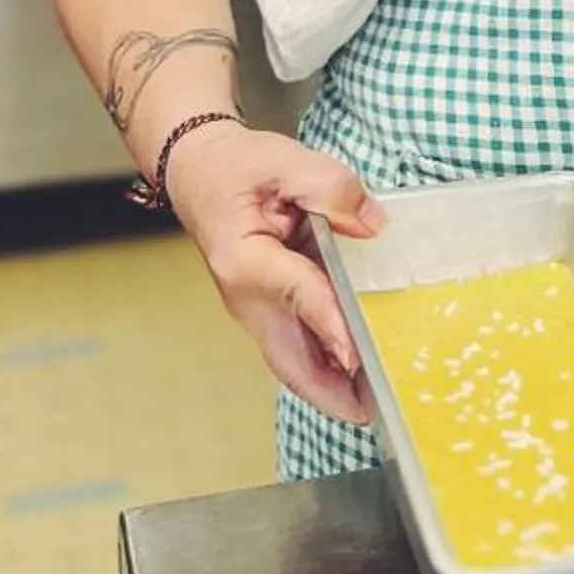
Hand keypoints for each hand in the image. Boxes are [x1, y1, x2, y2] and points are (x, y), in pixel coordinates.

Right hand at [162, 123, 385, 423]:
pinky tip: (358, 374)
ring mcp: (254, 308)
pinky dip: (325, 366)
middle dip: (329, 392)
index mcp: (246, 260)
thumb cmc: (234, 167)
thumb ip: (330, 186)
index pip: (298, 296)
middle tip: (374, 413)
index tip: (359, 355)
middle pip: (289, 359)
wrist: (197, 171)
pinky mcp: (266, 308)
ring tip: (376, 406)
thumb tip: (370, 223)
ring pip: (292, 362)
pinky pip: (296, 347)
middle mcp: (247, 296)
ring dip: (329, 387)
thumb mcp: (282, 159)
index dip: (332, 324)